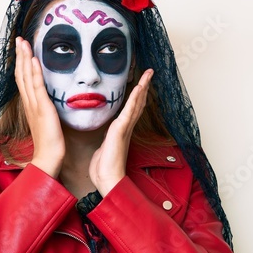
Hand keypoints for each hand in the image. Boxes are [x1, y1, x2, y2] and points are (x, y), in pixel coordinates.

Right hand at [14, 36, 64, 176]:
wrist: (48, 158)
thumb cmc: (49, 144)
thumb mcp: (47, 122)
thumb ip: (46, 111)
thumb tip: (50, 104)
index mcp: (30, 106)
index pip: (23, 80)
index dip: (21, 64)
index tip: (21, 49)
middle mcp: (29, 103)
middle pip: (21, 74)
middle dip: (19, 55)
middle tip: (19, 39)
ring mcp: (34, 105)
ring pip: (26, 77)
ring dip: (24, 58)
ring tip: (23, 42)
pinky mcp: (42, 109)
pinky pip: (36, 87)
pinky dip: (34, 72)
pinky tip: (33, 60)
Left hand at [90, 69, 153, 195]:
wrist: (107, 179)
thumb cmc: (104, 169)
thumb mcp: (103, 149)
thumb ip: (105, 141)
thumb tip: (104, 139)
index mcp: (121, 131)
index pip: (131, 109)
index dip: (137, 96)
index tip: (140, 84)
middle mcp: (126, 127)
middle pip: (138, 103)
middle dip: (144, 86)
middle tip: (149, 73)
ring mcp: (124, 128)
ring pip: (136, 103)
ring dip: (142, 87)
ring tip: (148, 74)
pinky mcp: (121, 130)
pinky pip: (129, 111)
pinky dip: (135, 98)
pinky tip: (139, 87)